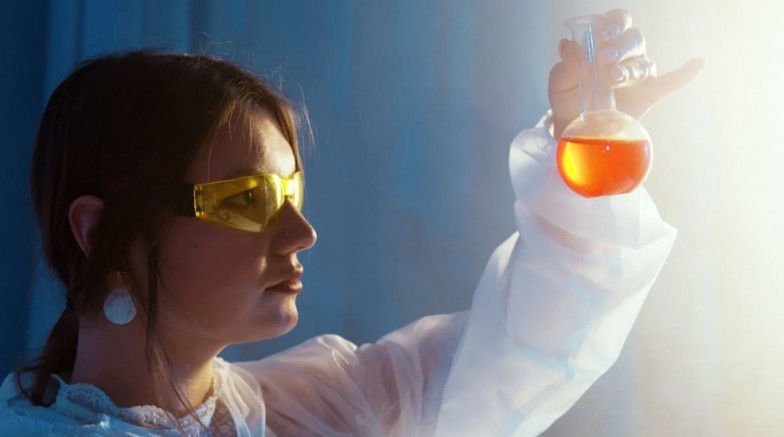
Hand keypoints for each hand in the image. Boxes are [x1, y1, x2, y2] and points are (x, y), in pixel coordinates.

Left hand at [548, 9, 704, 137]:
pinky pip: (669, 83)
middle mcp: (627, 53)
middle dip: (621, 48)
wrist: (573, 125)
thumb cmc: (567, 96)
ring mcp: (638, 74)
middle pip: (635, 40)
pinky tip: (698, 64)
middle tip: (604, 60)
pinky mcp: (646, 95)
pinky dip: (684, 74)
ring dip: (631, 69)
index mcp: (606, 40)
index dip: (614, 22)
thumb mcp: (560, 81)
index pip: (618, 20)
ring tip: (613, 78)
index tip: (603, 32)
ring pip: (645, 64)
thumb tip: (566, 46)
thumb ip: (566, 66)